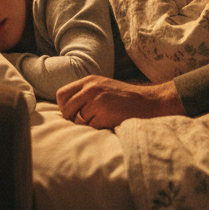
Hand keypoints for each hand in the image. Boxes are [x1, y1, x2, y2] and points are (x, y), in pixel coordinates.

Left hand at [57, 77, 184, 128]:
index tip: (72, 113)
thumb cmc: (123, 98)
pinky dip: (98, 128)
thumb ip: (84, 93)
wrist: (147, 101)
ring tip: (103, 118)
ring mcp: (97, 101)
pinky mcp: (104, 113)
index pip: (61, 94)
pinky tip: (109, 122)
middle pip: (66, 109)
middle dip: (72, 119)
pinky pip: (91, 127)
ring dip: (88, 124)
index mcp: (89, 81)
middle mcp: (91, 88)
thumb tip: (64, 110)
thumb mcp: (102, 87)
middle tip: (85, 121)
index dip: (64, 107)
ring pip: (79, 120)